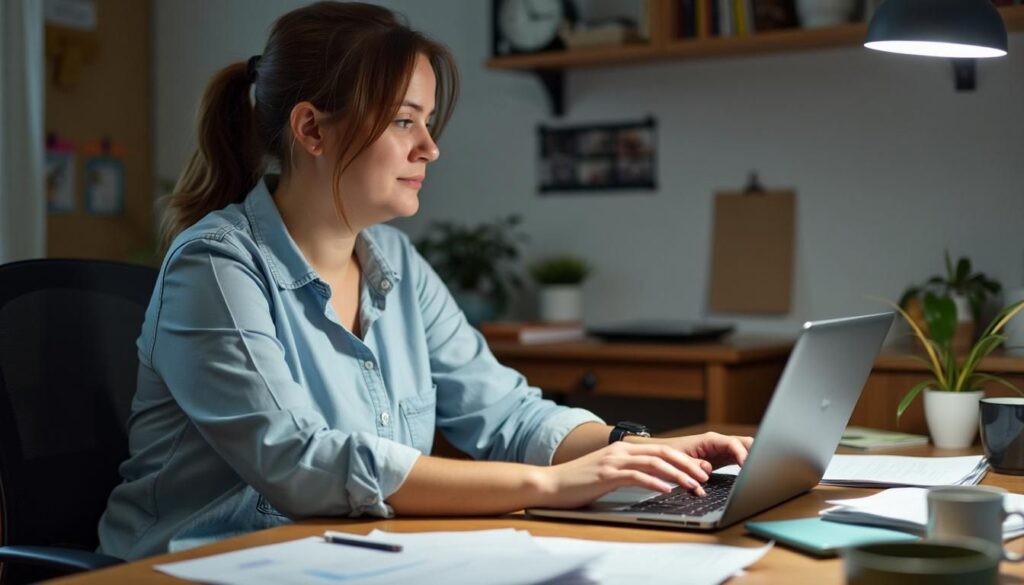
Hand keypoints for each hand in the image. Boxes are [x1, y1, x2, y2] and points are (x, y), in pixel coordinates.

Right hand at [535, 441, 710, 509]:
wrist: (550, 484)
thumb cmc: (577, 482)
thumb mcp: (607, 474)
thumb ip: (628, 473)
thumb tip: (654, 481)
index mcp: (622, 448)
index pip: (661, 450)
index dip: (684, 460)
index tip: (700, 471)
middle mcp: (620, 450)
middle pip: (663, 452)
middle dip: (687, 465)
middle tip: (705, 478)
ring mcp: (613, 461)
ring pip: (654, 462)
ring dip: (677, 475)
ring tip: (692, 486)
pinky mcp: (606, 474)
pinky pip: (636, 476)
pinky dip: (654, 482)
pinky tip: (666, 490)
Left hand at [639, 432, 753, 470]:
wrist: (662, 453)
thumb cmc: (669, 454)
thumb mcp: (679, 460)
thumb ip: (693, 465)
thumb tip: (707, 470)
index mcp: (710, 440)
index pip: (733, 444)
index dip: (743, 455)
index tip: (747, 467)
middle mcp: (719, 443)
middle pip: (744, 443)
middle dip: (755, 454)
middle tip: (760, 470)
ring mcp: (722, 450)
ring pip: (745, 450)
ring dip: (753, 460)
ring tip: (759, 474)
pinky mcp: (722, 458)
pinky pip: (739, 459)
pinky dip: (746, 465)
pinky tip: (750, 475)